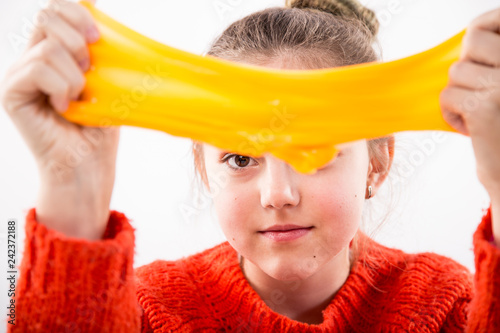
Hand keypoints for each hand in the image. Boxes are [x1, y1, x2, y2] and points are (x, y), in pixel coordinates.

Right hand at [0, 0, 119, 238]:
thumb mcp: (107, 82)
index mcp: (55, 53)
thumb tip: (99, 10)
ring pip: (48, 47)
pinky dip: (61, 87)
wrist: (88, 164)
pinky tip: (64, 107)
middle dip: (78, 40)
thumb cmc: (99, 128)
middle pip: (47, 16)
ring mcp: (20, 74)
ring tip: (78, 99)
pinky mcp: (13, 92)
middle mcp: (33, 59)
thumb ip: (98, 51)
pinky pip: (38, 68)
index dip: (77, 12)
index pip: (56, 9)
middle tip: (89, 71)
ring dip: (75, 76)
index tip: (98, 36)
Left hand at [440, 8, 499, 195]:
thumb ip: (493, 61)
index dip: (480, 28)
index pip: (497, 19)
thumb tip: (469, 33)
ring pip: (456, 72)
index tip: (474, 39)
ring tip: (479, 113)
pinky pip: (447, 95)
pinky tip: (471, 128)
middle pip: (471, 40)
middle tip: (477, 88)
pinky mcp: (484, 106)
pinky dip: (451, 113)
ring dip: (459, 94)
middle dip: (466, 65)